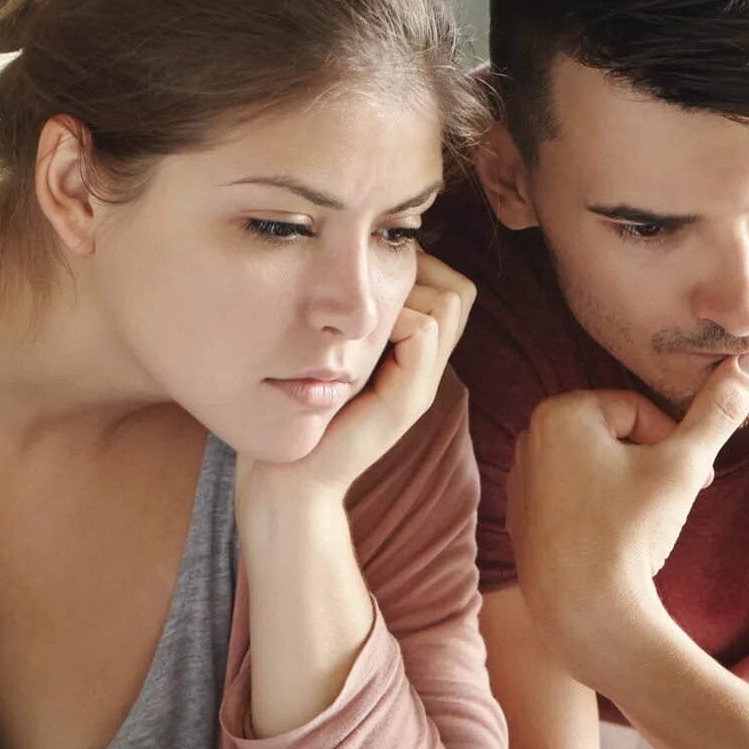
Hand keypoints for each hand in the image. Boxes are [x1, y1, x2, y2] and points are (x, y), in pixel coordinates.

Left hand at [243, 251, 474, 503]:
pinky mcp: (408, 399)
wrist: (289, 480)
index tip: (370, 277)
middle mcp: (426, 369)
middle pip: (459, 289)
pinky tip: (357, 340)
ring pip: (448, 300)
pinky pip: (425, 329)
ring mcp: (422, 385)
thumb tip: (353, 268)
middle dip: (417, 272)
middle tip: (367, 292)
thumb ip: (351, 322)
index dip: (420, 267)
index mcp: (412, 357)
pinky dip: (395, 317)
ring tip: (360, 319)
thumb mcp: (331, 354)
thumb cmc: (298, 412)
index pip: (453, 288)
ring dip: (404, 293)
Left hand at [508, 348, 748, 686]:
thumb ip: (720, 409)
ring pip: (593, 469)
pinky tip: (612, 547)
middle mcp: (528, 439)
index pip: (636, 410)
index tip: (687, 480)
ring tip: (640, 527)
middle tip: (668, 504)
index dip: (670, 444)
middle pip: (612, 437)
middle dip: (648, 464)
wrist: (586, 615)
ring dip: (625, 488)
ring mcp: (519, 482)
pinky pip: (570, 501)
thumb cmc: (632, 532)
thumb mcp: (684, 465)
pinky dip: (596, 514)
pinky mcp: (518, 521)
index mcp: (560, 413)